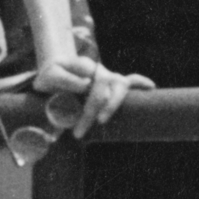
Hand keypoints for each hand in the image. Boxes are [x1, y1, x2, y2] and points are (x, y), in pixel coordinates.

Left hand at [33, 56, 154, 138]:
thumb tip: (85, 84)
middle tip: (78, 132)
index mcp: (81, 66)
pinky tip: (150, 88)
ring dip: (112, 104)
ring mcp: (108, 76)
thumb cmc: (50, 78)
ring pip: (119, 86)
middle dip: (90, 112)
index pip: (85, 80)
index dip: (79, 99)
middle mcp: (98, 71)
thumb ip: (61, 79)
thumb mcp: (47, 78)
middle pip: (101, 88)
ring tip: (102, 121)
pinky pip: (132, 80)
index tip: (72, 120)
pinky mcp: (115, 83)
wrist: (54, 74)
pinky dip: (141, 83)